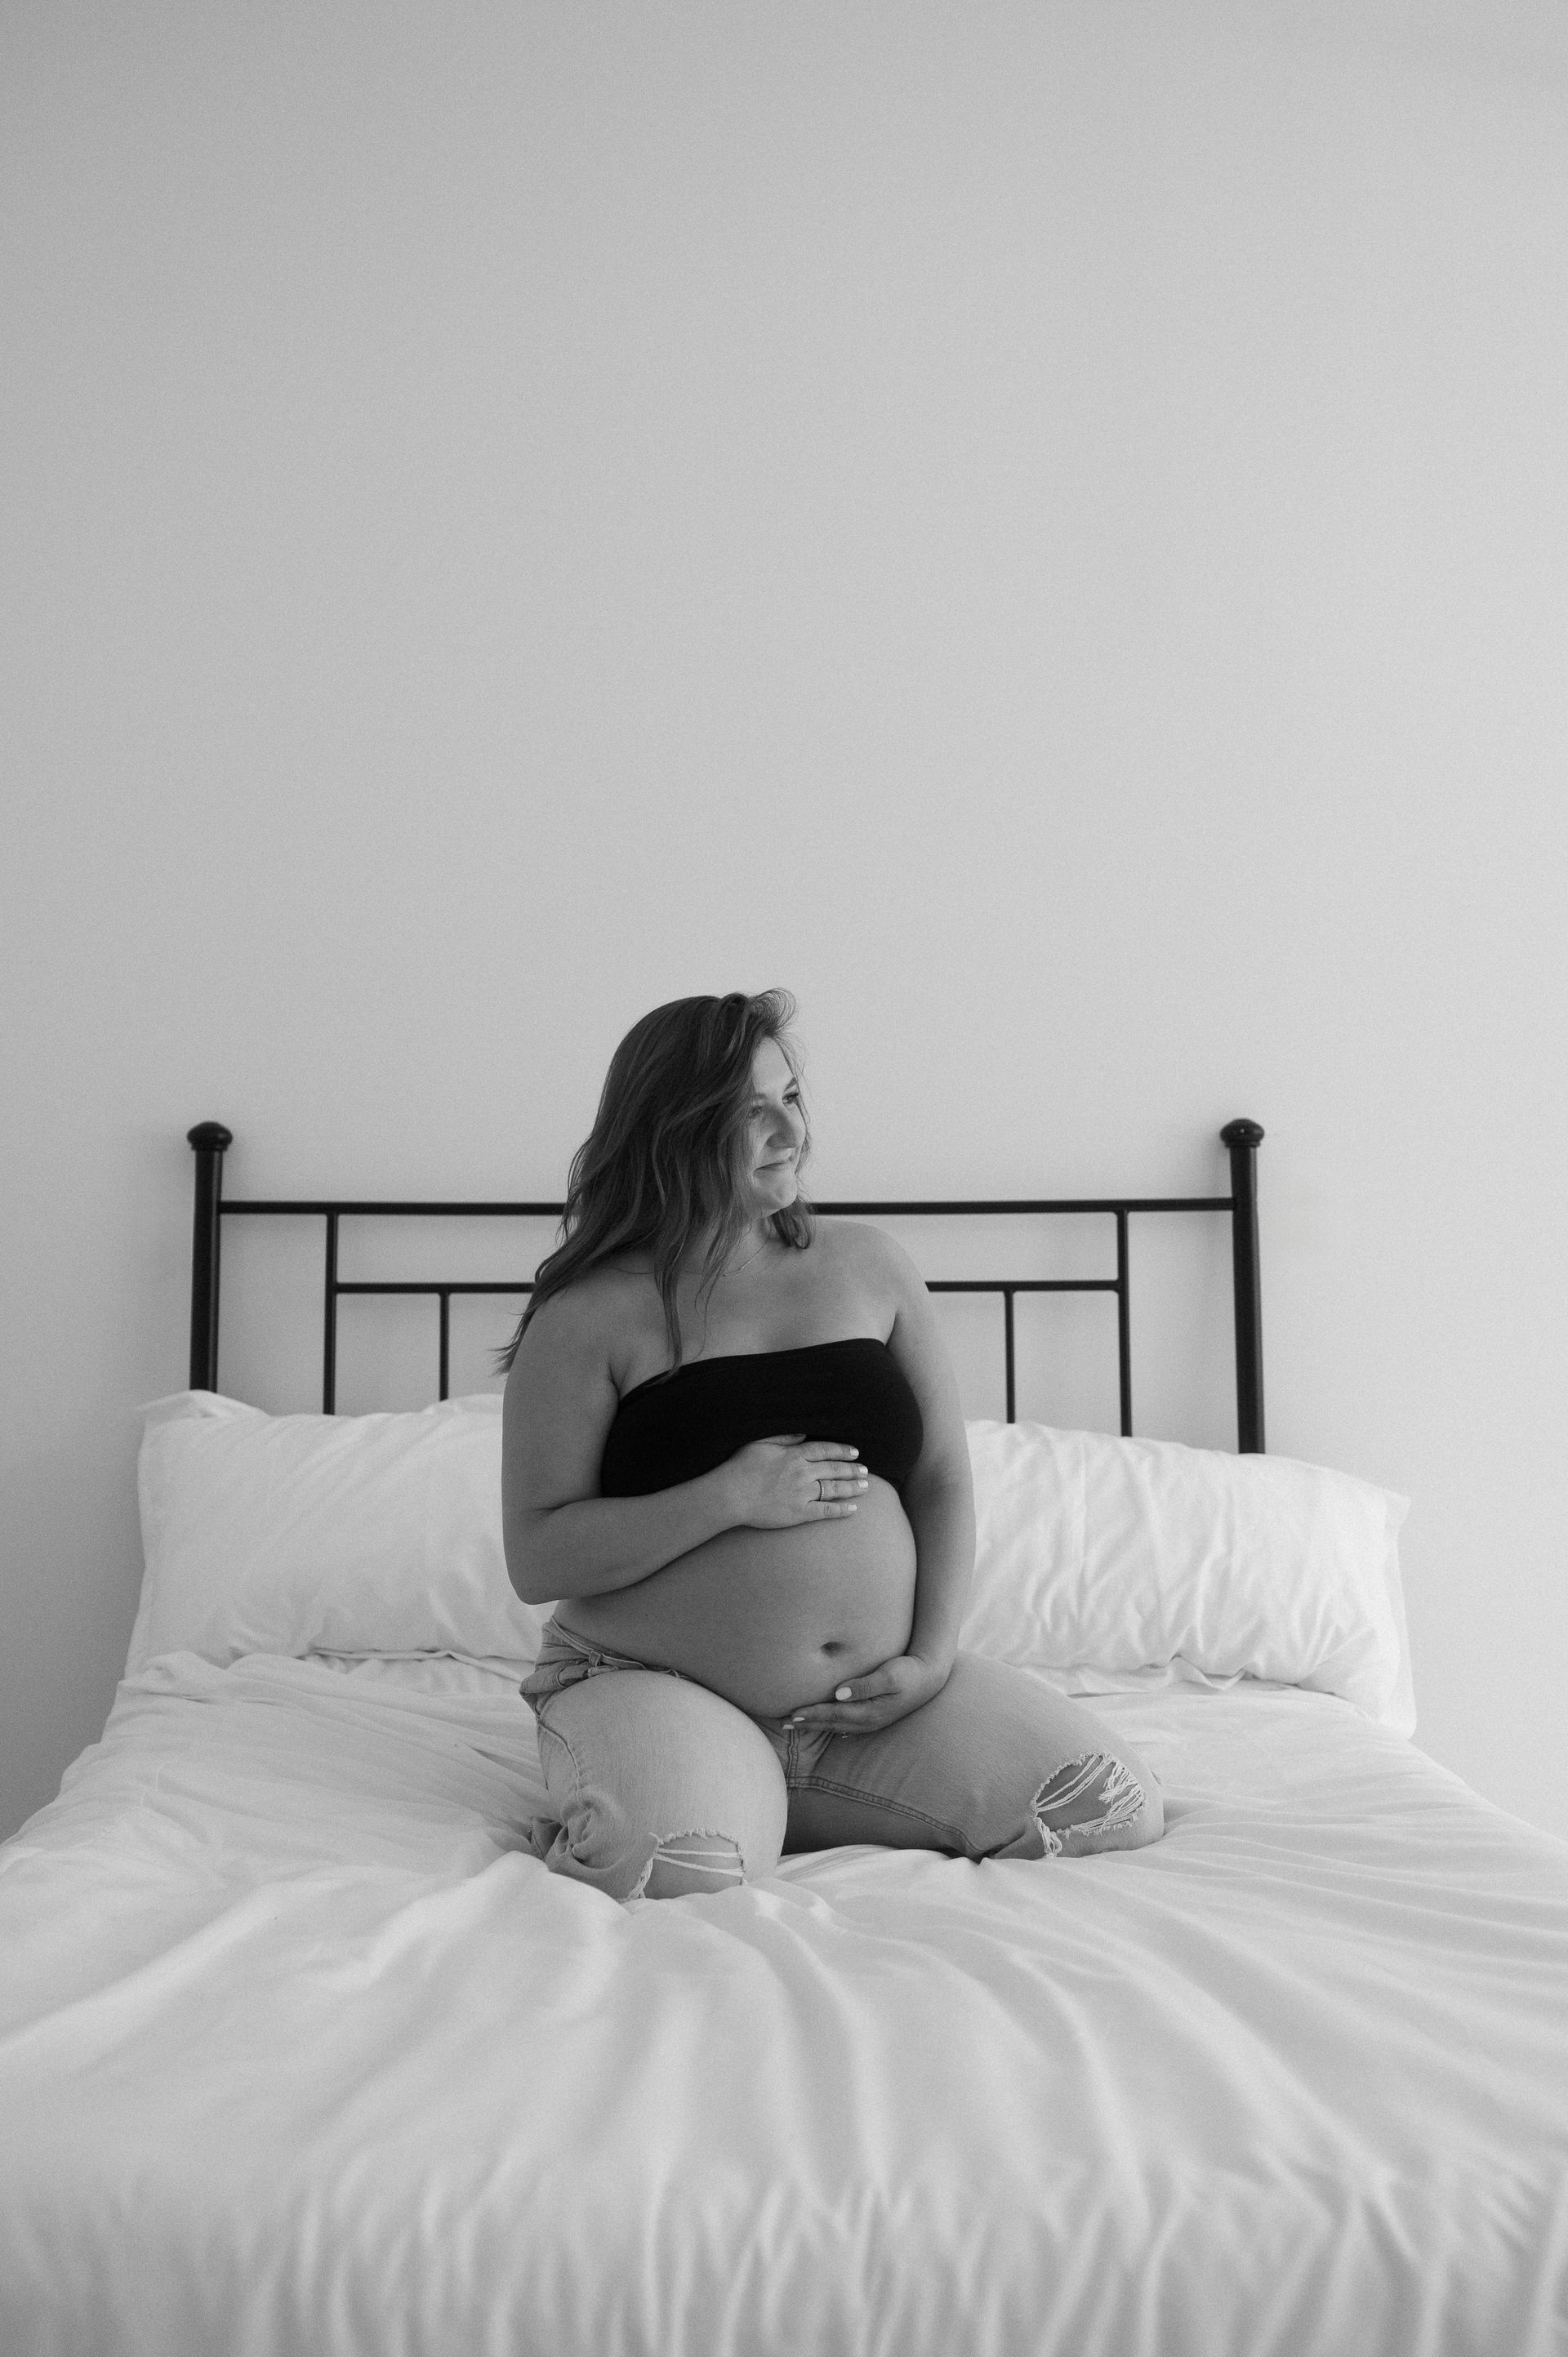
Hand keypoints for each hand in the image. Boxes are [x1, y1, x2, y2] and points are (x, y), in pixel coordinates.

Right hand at [723, 1435, 869, 1529]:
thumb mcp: (760, 1443)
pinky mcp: (799, 1513)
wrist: (731, 1494)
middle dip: (852, 1469)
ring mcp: (802, 1494)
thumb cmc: (741, 1467)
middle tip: (865, 1470)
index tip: (855, 1452)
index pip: (825, 1450)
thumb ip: (784, 1437)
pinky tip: (853, 1508)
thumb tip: (803, 1433)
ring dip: (852, 1487)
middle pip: (834, 1469)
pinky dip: (841, 1509)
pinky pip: (826, 1510)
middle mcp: (803, 1473)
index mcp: (794, 1455)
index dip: (842, 1451)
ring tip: (866, 1486)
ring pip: (834, 1489)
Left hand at [786, 1652, 950, 1734]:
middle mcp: (867, 1721)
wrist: (929, 1677)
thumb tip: (839, 1693)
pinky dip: (829, 1723)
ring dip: (815, 1724)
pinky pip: (845, 1723)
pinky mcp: (873, 1715)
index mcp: (869, 1712)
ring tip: (794, 1724)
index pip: (834, 1714)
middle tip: (783, 1723)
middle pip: (831, 1723)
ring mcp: (871, 1720)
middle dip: (807, 1723)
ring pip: (836, 1725)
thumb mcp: (889, 1675)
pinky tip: (822, 1725)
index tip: (792, 1714)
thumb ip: (864, 1684)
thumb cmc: (909, 1672)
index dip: (812, 1714)